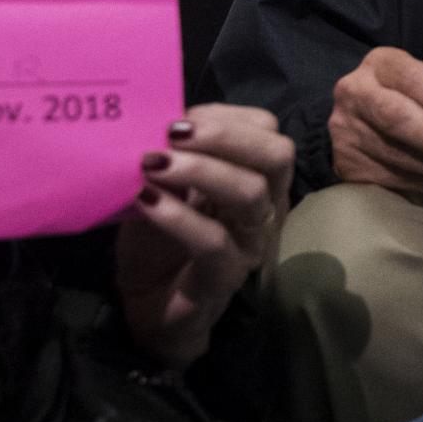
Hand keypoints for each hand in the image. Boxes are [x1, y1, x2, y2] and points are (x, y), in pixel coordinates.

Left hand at [115, 104, 293, 368]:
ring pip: (251, 194)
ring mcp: (249, 244)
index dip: (224, 117)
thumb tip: (159, 118)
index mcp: (256, 177)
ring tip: (153, 164)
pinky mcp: (224, 277)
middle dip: (226, 135)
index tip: (177, 119)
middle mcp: (265, 207)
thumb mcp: (165, 185)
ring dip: (201, 169)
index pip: (267, 131)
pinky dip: (178, 216)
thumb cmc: (159, 238)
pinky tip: (145, 201)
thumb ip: (172, 155)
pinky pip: (213, 242)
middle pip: (277, 155)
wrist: (146, 304)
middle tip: (173, 133)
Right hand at [329, 45, 422, 197]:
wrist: (360, 118)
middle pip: (399, 119)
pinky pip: (389, 177)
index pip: (417, 81)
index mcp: (381, 63)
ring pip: (396, 154)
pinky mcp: (345, 161)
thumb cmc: (408, 97)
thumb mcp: (420, 84)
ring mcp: (345, 128)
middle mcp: (355, 92)